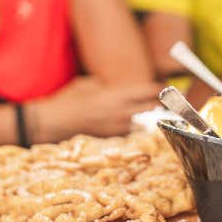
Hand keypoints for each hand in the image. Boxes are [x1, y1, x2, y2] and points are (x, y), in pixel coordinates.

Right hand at [29, 77, 161, 142]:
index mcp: (118, 94)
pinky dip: (137, 129)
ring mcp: (119, 127)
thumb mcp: (90, 83)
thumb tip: (123, 87)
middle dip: (160, 105)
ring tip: (153, 115)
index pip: (150, 91)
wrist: (56, 122)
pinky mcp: (113, 138)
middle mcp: (122, 112)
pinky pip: (133, 132)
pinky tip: (135, 126)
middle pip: (154, 108)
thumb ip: (110, 86)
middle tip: (164, 103)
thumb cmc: (70, 99)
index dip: (160, 89)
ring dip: (151, 119)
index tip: (165, 88)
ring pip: (146, 123)